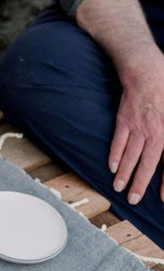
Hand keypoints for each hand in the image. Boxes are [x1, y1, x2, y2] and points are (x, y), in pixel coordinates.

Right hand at [110, 51, 163, 203]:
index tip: (163, 197)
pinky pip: (118, 141)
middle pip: (148, 164)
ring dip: (124, 173)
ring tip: (119, 188)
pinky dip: (114, 154)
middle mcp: (155, 133)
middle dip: (139, 183)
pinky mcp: (124, 120)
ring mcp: (138, 127)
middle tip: (132, 199)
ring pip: (130, 155)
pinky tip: (111, 166)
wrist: (146, 70)